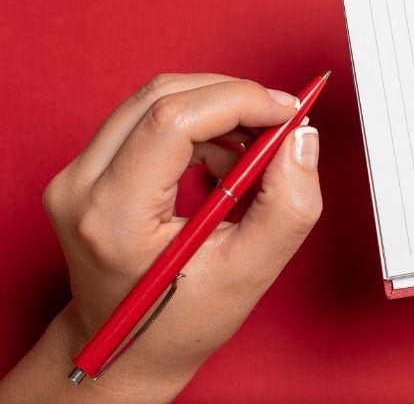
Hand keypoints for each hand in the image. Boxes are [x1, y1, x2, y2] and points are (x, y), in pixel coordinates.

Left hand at [0, 74, 321, 403]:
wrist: (125, 353)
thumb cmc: (179, 324)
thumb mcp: (249, 273)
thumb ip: (287, 206)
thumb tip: (302, 139)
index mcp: (114, 216)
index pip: (175, 119)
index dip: (241, 101)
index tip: (288, 112)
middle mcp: (81, 187)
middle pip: (164, 96)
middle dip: (234, 98)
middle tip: (279, 125)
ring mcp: (76, 175)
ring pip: (156, 98)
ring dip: (216, 109)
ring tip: (250, 156)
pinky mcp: (86, 169)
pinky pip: (147, 116)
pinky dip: (197, 123)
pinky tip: (221, 162)